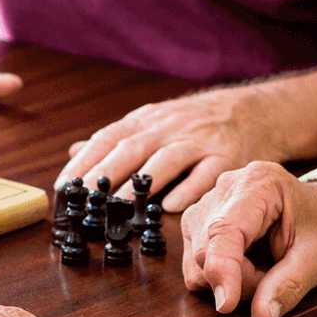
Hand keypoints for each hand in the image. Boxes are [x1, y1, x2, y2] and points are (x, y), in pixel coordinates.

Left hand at [57, 86, 285, 211]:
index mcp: (146, 121)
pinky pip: (206, 174)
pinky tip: (171, 206)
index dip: (85, 162)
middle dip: (105, 174)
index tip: (63, 186)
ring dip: (142, 184)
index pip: (108, 138)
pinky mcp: (227, 157)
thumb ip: (116, 140)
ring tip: (121, 207)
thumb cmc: (194, 121)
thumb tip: (74, 152)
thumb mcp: (153, 121)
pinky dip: (188, 189)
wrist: (253, 110)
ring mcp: (198, 141)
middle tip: (84, 199)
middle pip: (132, 148)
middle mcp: (169, 128)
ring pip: (166, 160)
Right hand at [181, 162, 316, 316]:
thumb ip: (289, 284)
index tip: (227, 304)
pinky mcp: (199, 221)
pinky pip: (195, 262)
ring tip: (263, 268)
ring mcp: (207, 203)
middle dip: (239, 278)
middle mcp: (225, 187)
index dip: (222, 269)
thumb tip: (261, 315)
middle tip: (274, 276)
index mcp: (257, 183)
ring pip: (196, 260)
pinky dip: (221, 274)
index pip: (224, 229)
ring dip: (229, 278)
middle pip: (206, 249)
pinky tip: (248, 264)